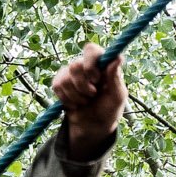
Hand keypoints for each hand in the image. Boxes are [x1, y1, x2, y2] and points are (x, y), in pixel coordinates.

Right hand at [53, 46, 126, 161]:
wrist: (93, 126)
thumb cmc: (108, 110)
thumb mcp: (117, 97)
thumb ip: (115, 78)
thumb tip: (118, 57)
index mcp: (101, 64)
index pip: (91, 50)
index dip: (90, 64)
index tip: (96, 79)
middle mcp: (85, 65)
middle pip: (75, 66)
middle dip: (83, 87)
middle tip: (93, 95)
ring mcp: (71, 73)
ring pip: (66, 78)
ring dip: (76, 96)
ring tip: (85, 101)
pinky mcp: (60, 81)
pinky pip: (57, 86)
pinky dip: (67, 100)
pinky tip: (75, 104)